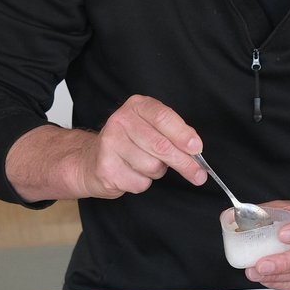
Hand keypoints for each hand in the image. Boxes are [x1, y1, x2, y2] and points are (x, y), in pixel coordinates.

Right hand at [70, 94, 204, 198]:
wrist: (91, 160)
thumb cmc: (131, 143)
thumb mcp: (152, 128)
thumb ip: (174, 135)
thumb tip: (195, 151)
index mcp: (137, 106)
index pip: (163, 117)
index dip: (183, 135)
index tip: (197, 149)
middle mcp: (120, 120)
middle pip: (161, 145)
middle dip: (184, 163)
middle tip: (198, 174)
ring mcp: (110, 143)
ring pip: (153, 167)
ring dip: (157, 172)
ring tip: (146, 164)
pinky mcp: (106, 167)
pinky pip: (140, 182)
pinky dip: (143, 183)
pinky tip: (132, 173)